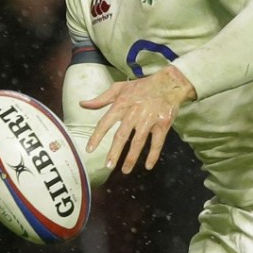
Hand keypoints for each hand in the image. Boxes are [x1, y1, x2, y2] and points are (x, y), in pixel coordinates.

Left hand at [82, 65, 196, 173]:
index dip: (97, 136)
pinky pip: (157, 142)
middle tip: (108, 166)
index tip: (89, 150)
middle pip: (122, 135)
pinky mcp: (163, 123)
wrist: (169, 82)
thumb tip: (82, 104)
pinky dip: (153, 155)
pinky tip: (148, 165)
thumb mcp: (120, 88)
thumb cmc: (143, 86)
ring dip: (131, 157)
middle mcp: (134, 112)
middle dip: (114, 152)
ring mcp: (150, 119)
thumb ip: (101, 99)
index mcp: (122, 104)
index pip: (106, 122)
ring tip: (125, 170)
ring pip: (138, 141)